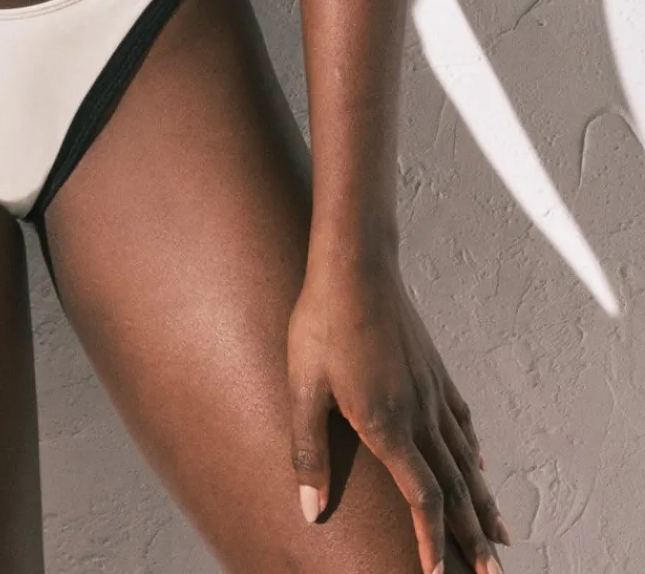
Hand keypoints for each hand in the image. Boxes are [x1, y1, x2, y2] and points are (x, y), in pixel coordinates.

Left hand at [288, 255, 507, 573]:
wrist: (356, 264)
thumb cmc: (321, 323)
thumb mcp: (303, 388)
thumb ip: (308, 451)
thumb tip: (309, 510)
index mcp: (387, 425)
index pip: (422, 497)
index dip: (431, 539)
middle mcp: (419, 414)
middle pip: (455, 487)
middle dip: (472, 536)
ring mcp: (431, 389)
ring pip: (465, 459)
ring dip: (482, 501)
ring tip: (500, 535)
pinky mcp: (433, 368)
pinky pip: (461, 420)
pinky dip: (474, 452)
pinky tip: (480, 464)